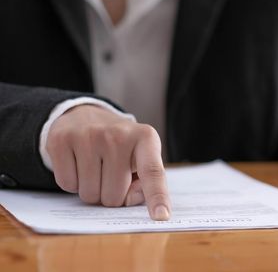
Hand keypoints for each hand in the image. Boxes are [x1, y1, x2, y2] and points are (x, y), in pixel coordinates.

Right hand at [46, 105, 170, 219]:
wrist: (86, 115)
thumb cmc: (119, 146)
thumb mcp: (139, 159)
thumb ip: (143, 185)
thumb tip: (127, 199)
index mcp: (146, 138)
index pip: (153, 173)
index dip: (157, 196)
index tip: (162, 216)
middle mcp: (119, 134)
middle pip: (114, 196)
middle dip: (111, 196)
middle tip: (109, 176)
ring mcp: (89, 135)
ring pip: (89, 194)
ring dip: (91, 190)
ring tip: (95, 168)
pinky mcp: (62, 139)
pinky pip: (67, 184)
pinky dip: (72, 183)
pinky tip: (78, 164)